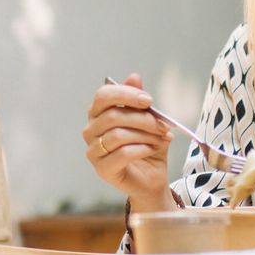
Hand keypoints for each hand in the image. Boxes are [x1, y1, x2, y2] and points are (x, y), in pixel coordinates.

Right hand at [83, 74, 174, 208]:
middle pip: (113, 116)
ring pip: (118, 135)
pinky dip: (143, 149)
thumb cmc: (147, 146)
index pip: (103, 96)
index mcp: (98, 114)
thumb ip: (139, 100)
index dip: (126, 94)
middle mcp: (90, 130)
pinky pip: (122, 153)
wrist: (152, 178)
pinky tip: (154, 148)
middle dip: (143, 119)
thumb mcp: (149, 119)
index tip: (149, 100)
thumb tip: (134, 77)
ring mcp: (93, 151)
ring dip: (146, 134)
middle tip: (164, 125)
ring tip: (163, 138)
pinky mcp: (102, 169)